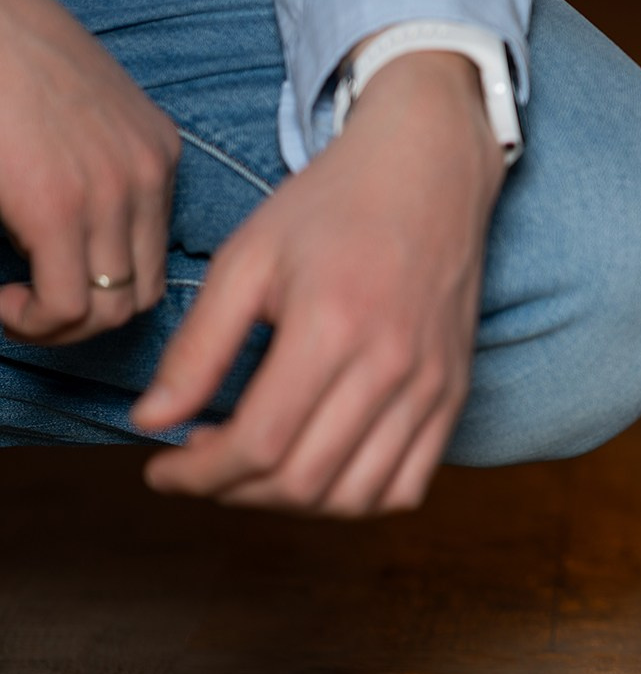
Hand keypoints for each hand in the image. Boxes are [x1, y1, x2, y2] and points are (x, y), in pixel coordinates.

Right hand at [0, 0, 180, 344]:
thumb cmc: (11, 64)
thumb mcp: (73, 123)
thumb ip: (85, 178)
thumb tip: (63, 248)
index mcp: (155, 154)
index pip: (156, 254)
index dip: (105, 288)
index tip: (51, 283)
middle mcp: (149, 175)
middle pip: (145, 291)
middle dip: (86, 321)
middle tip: (31, 309)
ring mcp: (112, 191)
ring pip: (113, 309)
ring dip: (59, 328)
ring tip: (14, 306)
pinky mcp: (60, 205)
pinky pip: (69, 304)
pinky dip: (33, 321)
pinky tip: (1, 301)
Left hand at [131, 50, 505, 514]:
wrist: (429, 170)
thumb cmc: (332, 205)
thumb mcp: (246, 259)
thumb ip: (199, 345)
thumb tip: (152, 420)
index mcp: (333, 326)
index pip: (259, 444)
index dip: (198, 475)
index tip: (161, 468)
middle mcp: (392, 364)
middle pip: (304, 481)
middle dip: (234, 490)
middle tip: (202, 463)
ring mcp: (432, 383)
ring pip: (355, 497)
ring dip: (292, 503)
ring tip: (257, 467)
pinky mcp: (455, 390)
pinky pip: (408, 486)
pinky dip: (357, 499)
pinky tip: (321, 466)